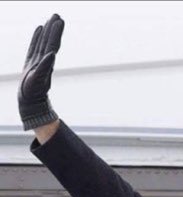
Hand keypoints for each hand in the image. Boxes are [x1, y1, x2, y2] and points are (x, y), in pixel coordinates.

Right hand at [18, 14, 64, 130]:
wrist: (29, 101)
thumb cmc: (33, 92)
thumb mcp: (38, 79)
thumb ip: (45, 67)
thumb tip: (52, 55)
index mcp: (47, 62)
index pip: (52, 44)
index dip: (55, 33)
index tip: (59, 21)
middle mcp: (44, 59)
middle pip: (49, 41)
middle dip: (53, 29)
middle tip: (57, 15)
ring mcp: (38, 60)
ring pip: (43, 42)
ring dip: (47, 31)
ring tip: (51, 19)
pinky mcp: (31, 62)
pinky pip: (34, 46)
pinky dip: (37, 37)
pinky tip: (39, 29)